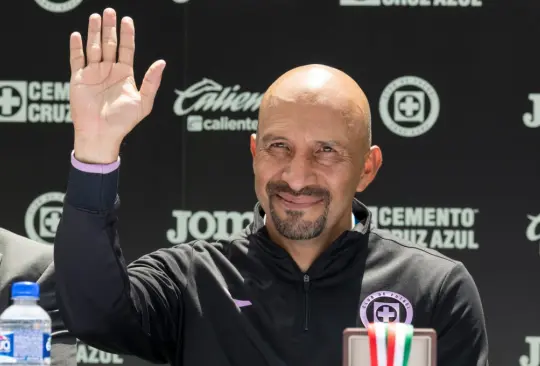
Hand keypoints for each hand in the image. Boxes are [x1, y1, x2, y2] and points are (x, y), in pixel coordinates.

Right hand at [70, 8, 165, 162]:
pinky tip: (77, 35)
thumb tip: (162, 62)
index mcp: (125, 74)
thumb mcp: (143, 102)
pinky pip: (76, 59)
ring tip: (95, 17)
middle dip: (110, 28)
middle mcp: (109, 71)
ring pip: (94, 47)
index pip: (127, 49)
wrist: (102, 134)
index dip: (127, 34)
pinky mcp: (79, 79)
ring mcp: (93, 73)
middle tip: (110, 11)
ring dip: (94, 32)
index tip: (128, 20)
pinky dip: (76, 47)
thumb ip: (152, 82)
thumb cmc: (124, 122)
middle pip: (110, 44)